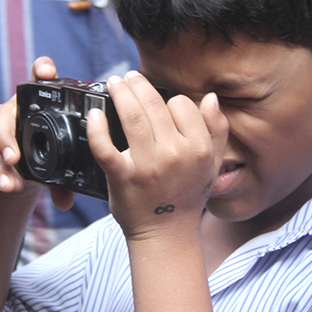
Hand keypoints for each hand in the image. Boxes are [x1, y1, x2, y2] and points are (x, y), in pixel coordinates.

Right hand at [0, 56, 74, 209]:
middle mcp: (15, 109)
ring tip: (11, 183)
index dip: (41, 70)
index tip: (46, 72)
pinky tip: (5, 184)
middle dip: (7, 137)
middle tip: (14, 158)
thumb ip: (63, 183)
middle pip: (6, 114)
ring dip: (1, 161)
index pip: (39, 79)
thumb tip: (66, 201)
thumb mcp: (57, 168)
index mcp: (38, 106)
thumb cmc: (43, 160)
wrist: (18, 173)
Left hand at [86, 71, 228, 239]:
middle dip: (138, 84)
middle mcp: (174, 155)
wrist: (167, 234)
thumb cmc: (187, 197)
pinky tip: (95, 115)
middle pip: (153, 104)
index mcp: (198, 149)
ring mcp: (147, 166)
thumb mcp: (212, 165)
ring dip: (121, 93)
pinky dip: (97, 128)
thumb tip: (210, 97)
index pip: (181, 105)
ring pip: (131, 117)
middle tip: (128, 77)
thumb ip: (217, 130)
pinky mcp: (122, 177)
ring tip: (116, 83)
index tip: (160, 103)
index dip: (169, 101)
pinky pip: (105, 147)